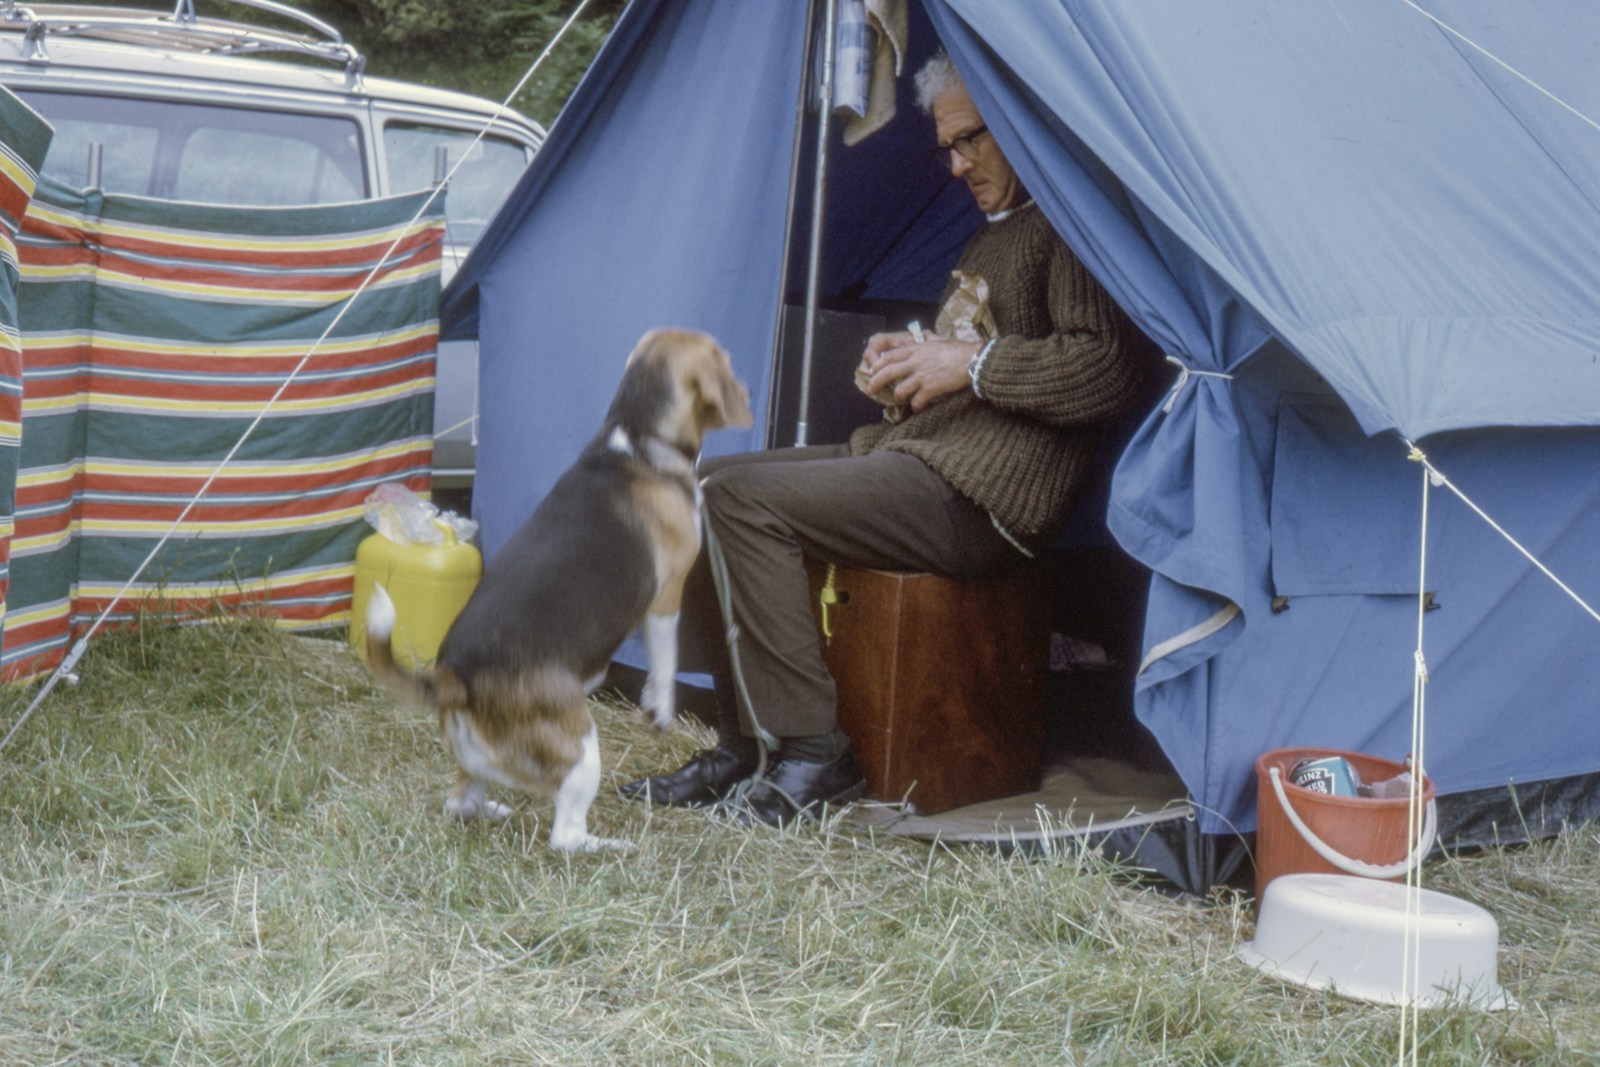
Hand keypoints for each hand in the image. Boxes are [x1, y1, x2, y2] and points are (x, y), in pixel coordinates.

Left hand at [858, 332, 981, 412]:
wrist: (974, 360)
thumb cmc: (959, 350)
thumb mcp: (940, 340)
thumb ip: (930, 338)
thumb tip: (926, 334)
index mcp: (917, 349)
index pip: (890, 356)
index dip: (877, 365)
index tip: (871, 371)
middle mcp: (916, 361)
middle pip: (888, 372)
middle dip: (875, 382)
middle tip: (870, 390)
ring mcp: (923, 375)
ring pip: (900, 390)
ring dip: (897, 397)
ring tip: (900, 400)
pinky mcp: (931, 387)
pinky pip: (917, 401)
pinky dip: (916, 406)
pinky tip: (918, 407)